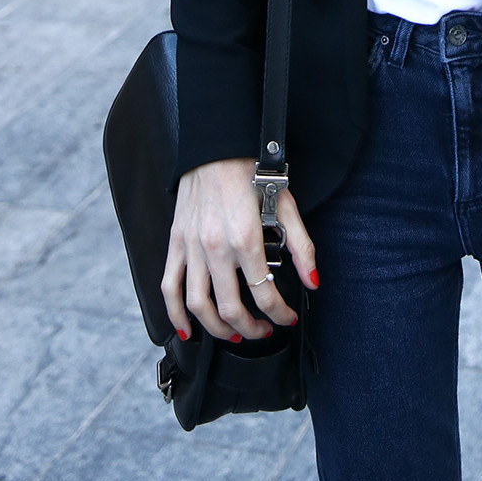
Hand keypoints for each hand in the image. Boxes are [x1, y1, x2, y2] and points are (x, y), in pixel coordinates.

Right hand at [162, 158, 317, 343]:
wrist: (216, 146)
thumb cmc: (251, 171)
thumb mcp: (284, 205)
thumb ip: (301, 246)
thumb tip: (312, 281)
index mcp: (245, 238)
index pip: (263, 293)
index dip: (279, 314)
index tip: (286, 318)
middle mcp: (215, 247)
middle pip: (229, 308)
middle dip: (249, 329)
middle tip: (262, 331)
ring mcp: (191, 246)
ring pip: (198, 305)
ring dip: (216, 329)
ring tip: (233, 334)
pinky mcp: (176, 241)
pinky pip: (169, 286)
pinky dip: (175, 314)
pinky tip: (187, 329)